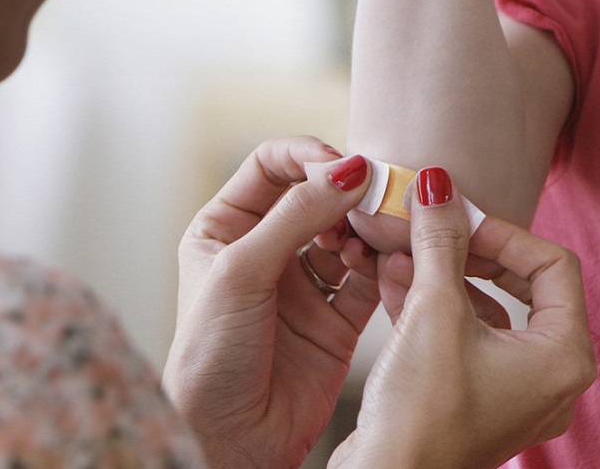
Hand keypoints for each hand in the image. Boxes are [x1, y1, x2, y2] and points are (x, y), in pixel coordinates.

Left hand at [165, 138, 383, 468]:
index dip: (309, 158)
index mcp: (225, 229)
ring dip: (369, 228)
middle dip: (349, 191)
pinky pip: (371, 279)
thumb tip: (349, 168)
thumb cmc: (208, 359)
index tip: (345, 165)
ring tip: (385, 230)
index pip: (272, 166)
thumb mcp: (242, 272)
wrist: (227, 442)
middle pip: (318, 196)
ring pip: (349, 235)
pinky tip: (391, 260)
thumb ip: (296, 216)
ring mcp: (303, 286)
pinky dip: (386, 265)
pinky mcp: (336, 321)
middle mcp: (266, 251)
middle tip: (380, 192)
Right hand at [331, 168, 595, 468]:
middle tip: (433, 228)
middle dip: (470, 253)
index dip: (502, 232)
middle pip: (524, 285)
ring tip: (401, 252)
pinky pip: (469, 339)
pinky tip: (394, 282)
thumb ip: (441, 242)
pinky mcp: (480, 401)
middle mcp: (552, 377)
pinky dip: (436, 309)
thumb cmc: (420, 414)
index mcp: (564, 356)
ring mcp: (517, 393)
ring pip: (489, 311)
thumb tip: (438, 186)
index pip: (552, 264)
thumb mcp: (433, 312)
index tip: (456, 217)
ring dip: (444, 276)